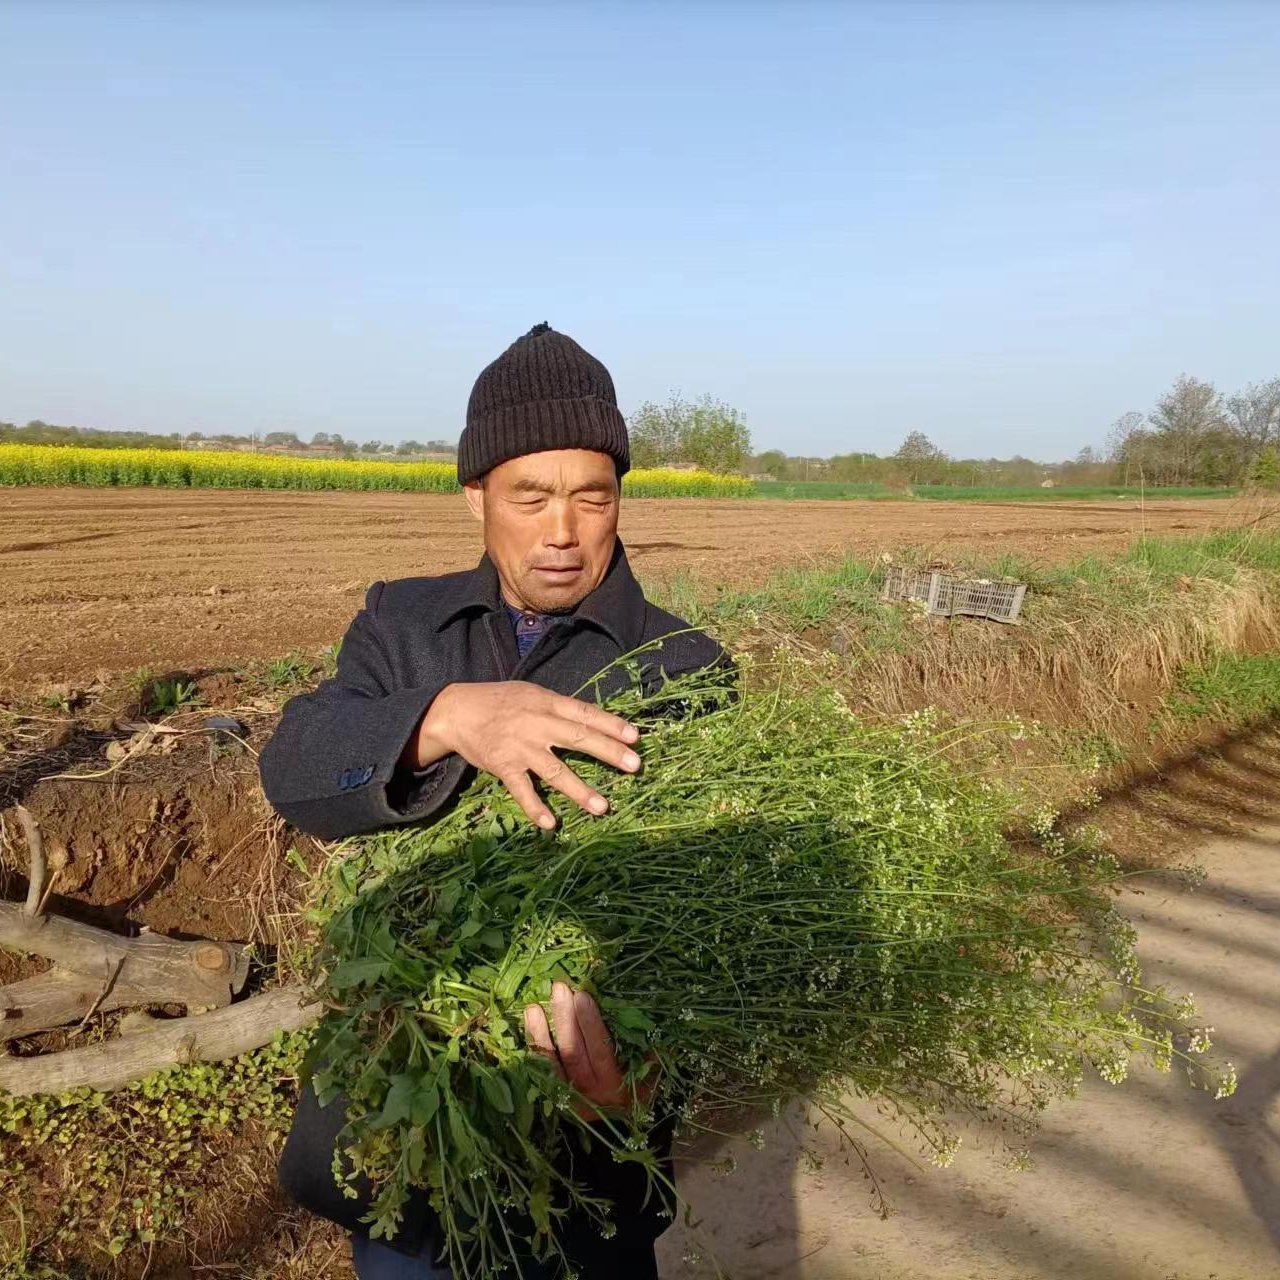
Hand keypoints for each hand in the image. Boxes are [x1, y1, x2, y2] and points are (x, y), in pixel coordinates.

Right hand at [404, 681, 640, 828]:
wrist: (456, 710)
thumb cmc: (500, 701)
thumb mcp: (532, 694)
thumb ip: (559, 708)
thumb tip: (594, 722)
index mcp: (546, 703)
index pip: (584, 713)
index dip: (610, 724)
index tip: (635, 736)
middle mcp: (536, 724)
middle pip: (577, 738)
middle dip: (608, 752)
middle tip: (635, 765)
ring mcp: (520, 747)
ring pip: (555, 771)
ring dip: (579, 790)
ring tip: (602, 807)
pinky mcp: (503, 766)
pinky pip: (522, 790)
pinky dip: (535, 808)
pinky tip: (550, 824)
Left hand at [523, 982, 654, 1118]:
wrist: (617, 1125)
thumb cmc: (637, 1089)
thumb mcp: (649, 1074)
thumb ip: (649, 1051)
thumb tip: (651, 1017)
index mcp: (615, 1085)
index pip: (600, 1051)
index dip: (590, 1024)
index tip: (583, 996)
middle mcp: (590, 1093)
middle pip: (574, 1053)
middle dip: (565, 1019)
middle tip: (560, 989)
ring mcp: (568, 1096)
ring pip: (552, 1062)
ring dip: (542, 1032)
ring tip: (535, 1005)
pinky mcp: (553, 1096)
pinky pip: (539, 1071)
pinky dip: (533, 1048)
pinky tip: (528, 1026)